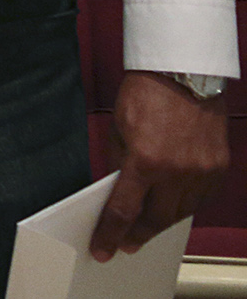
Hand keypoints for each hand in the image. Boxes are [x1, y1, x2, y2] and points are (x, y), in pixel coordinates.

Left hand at [89, 70, 229, 260]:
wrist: (182, 72)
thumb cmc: (145, 94)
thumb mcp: (118, 129)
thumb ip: (119, 164)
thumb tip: (118, 191)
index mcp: (145, 162)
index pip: (123, 212)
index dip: (110, 234)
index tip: (103, 249)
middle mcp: (177, 172)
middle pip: (155, 219)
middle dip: (137, 235)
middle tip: (125, 244)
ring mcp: (202, 172)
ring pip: (180, 213)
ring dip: (161, 222)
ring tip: (146, 228)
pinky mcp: (219, 167)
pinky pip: (200, 198)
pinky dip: (184, 205)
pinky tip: (172, 206)